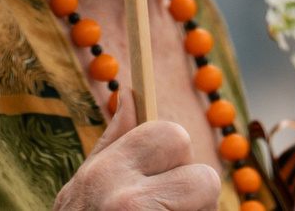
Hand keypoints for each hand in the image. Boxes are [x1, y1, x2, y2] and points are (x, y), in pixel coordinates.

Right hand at [53, 92, 220, 210]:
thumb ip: (113, 143)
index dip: (174, 155)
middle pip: (205, 177)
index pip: (171, 135)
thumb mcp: (84, 188)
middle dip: (195, 195)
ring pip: (210, 210)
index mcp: (105, 174)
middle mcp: (126, 202)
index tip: (162, 176)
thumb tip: (131, 95)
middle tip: (167, 209)